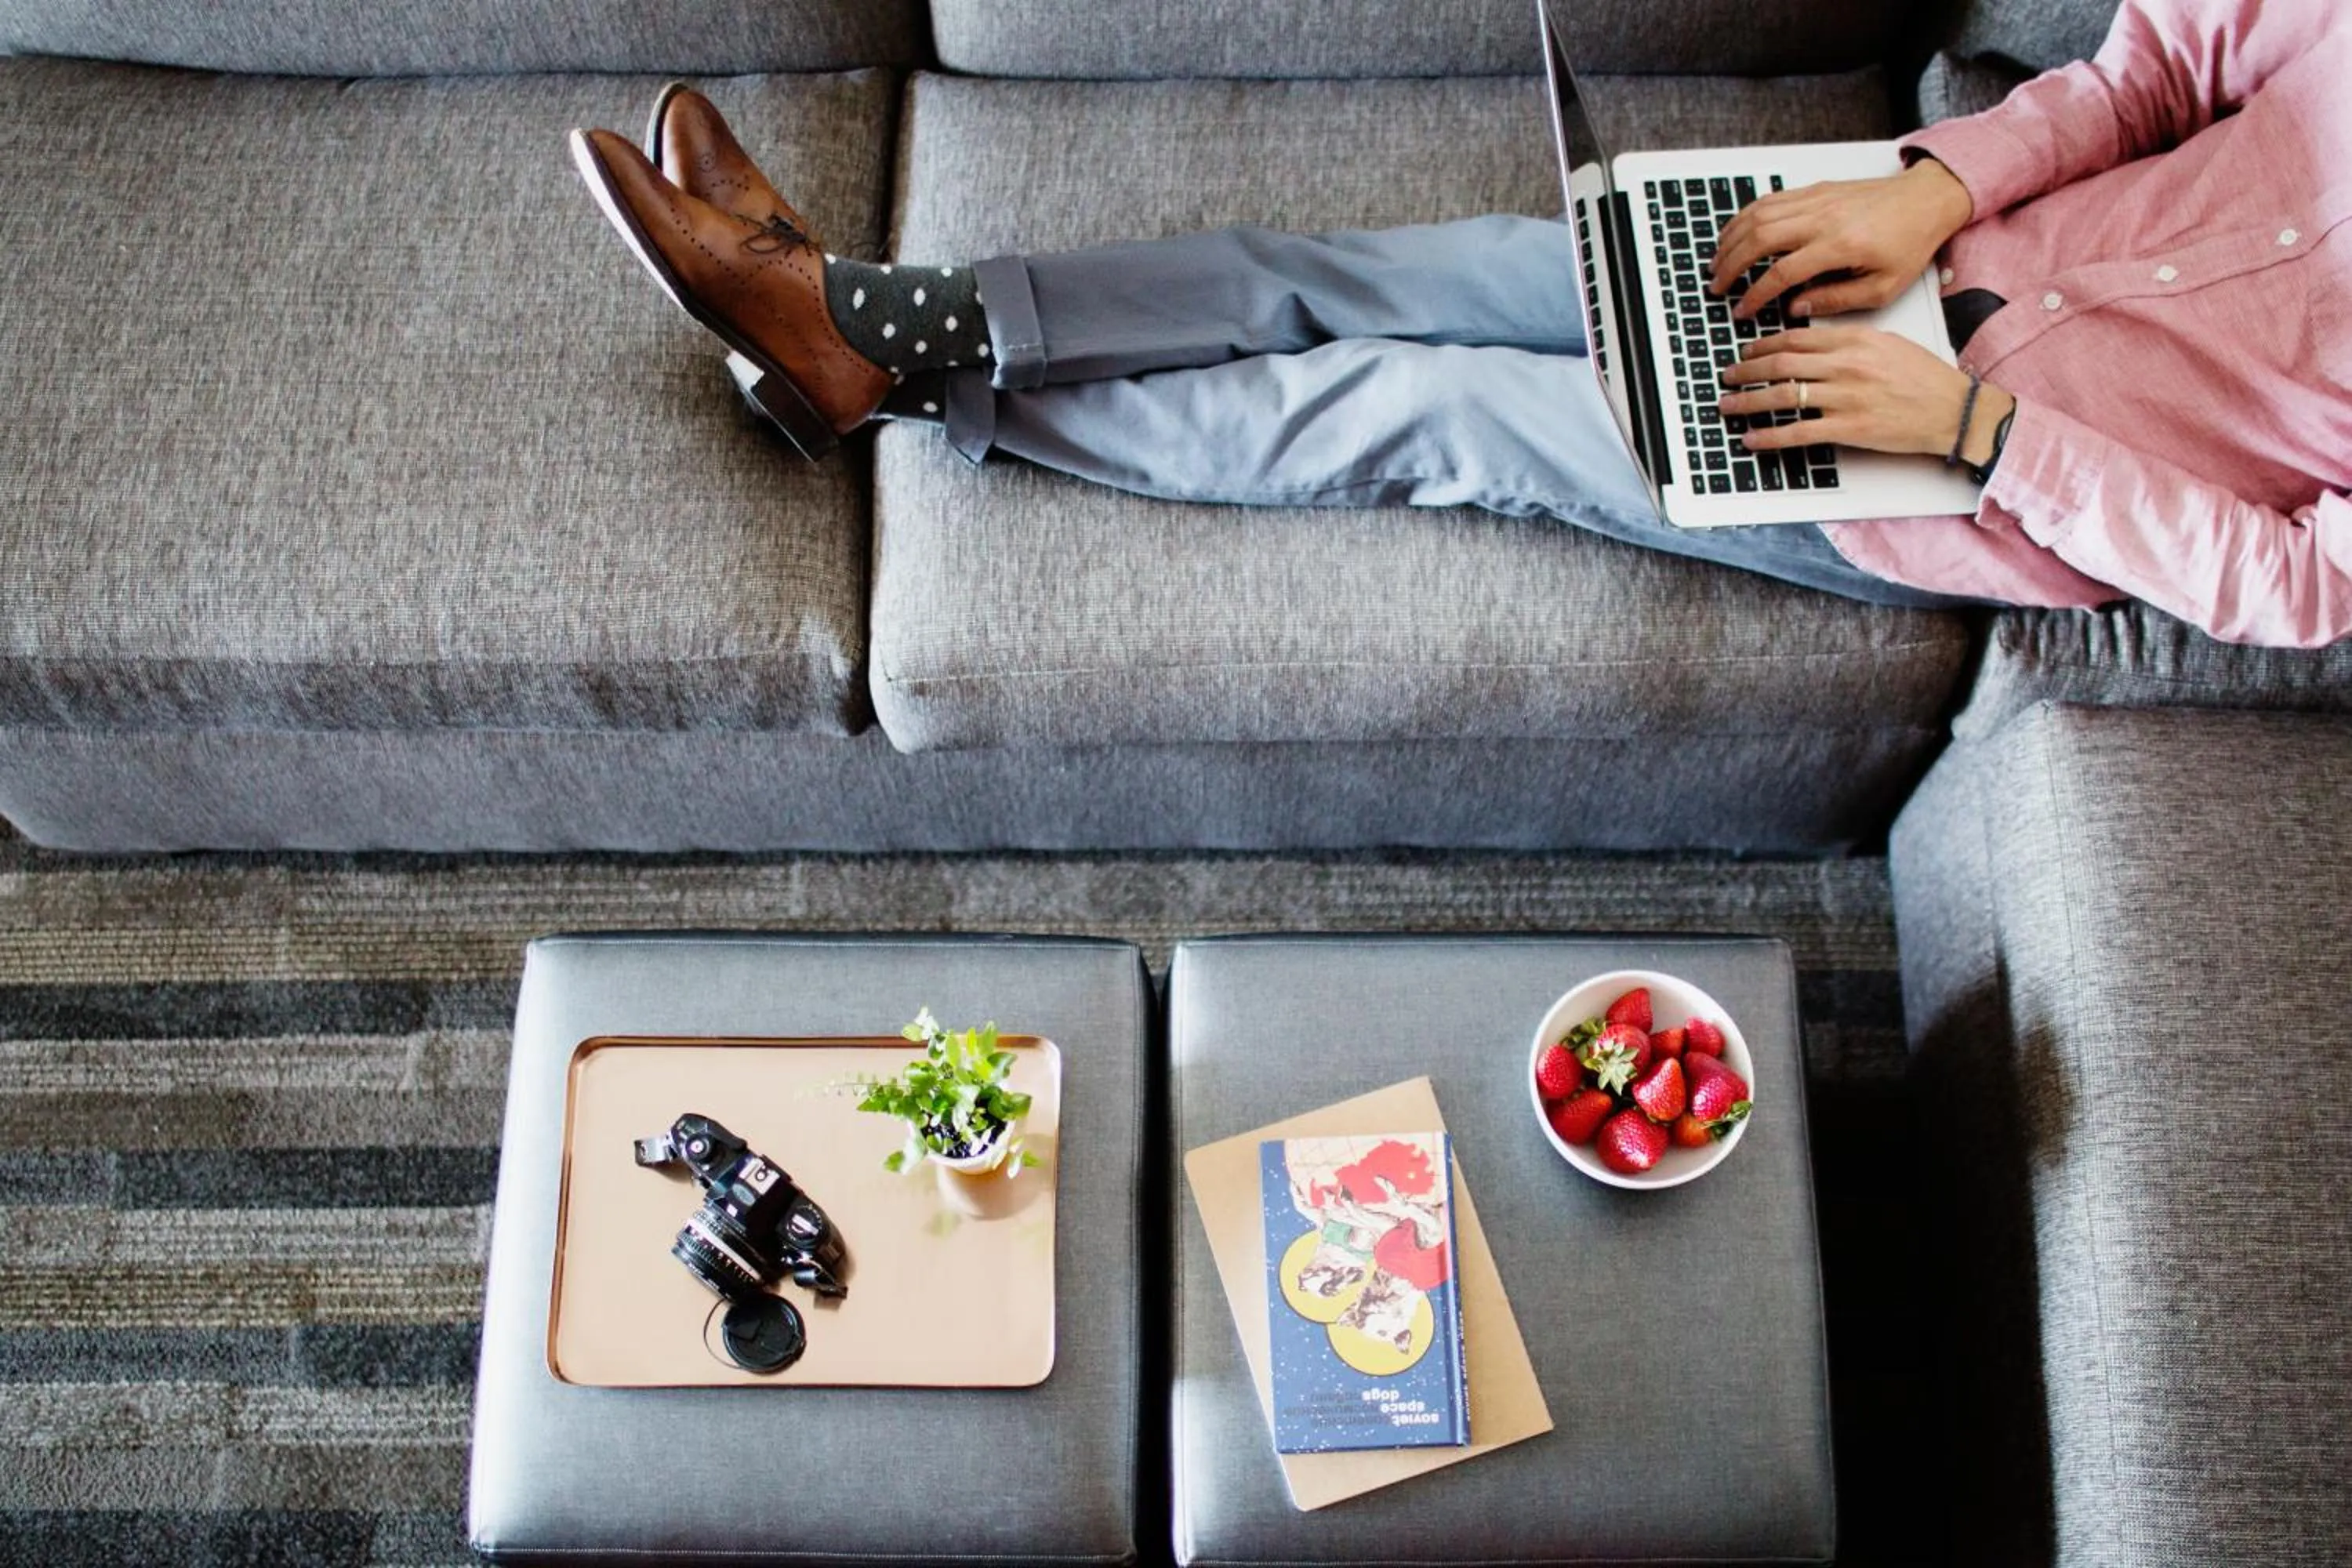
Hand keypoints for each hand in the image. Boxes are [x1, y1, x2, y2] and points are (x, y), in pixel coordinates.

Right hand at [1708, 159, 1973, 319]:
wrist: (1928, 199)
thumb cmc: (1911, 242)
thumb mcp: (1883, 287)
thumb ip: (1837, 300)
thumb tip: (1796, 307)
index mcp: (1840, 245)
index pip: (1781, 273)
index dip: (1755, 295)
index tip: (1742, 311)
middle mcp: (1823, 218)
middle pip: (1759, 240)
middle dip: (1731, 266)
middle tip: (1718, 287)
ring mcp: (1817, 199)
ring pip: (1758, 215)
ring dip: (1731, 239)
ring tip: (1717, 261)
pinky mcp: (1816, 189)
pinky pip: (1770, 199)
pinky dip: (1745, 216)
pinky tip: (1735, 232)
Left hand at [1717, 325, 2014, 458]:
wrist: (1953, 409)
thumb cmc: (1924, 378)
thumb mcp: (1886, 344)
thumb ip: (1848, 342)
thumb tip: (1811, 343)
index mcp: (1854, 340)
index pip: (1795, 339)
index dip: (1762, 346)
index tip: (1747, 352)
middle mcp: (1846, 365)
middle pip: (1781, 364)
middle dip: (1746, 371)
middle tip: (1727, 376)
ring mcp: (1845, 397)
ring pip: (1782, 396)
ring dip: (1748, 402)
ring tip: (1728, 405)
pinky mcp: (1848, 428)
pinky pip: (1797, 432)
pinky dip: (1769, 437)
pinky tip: (1751, 439)